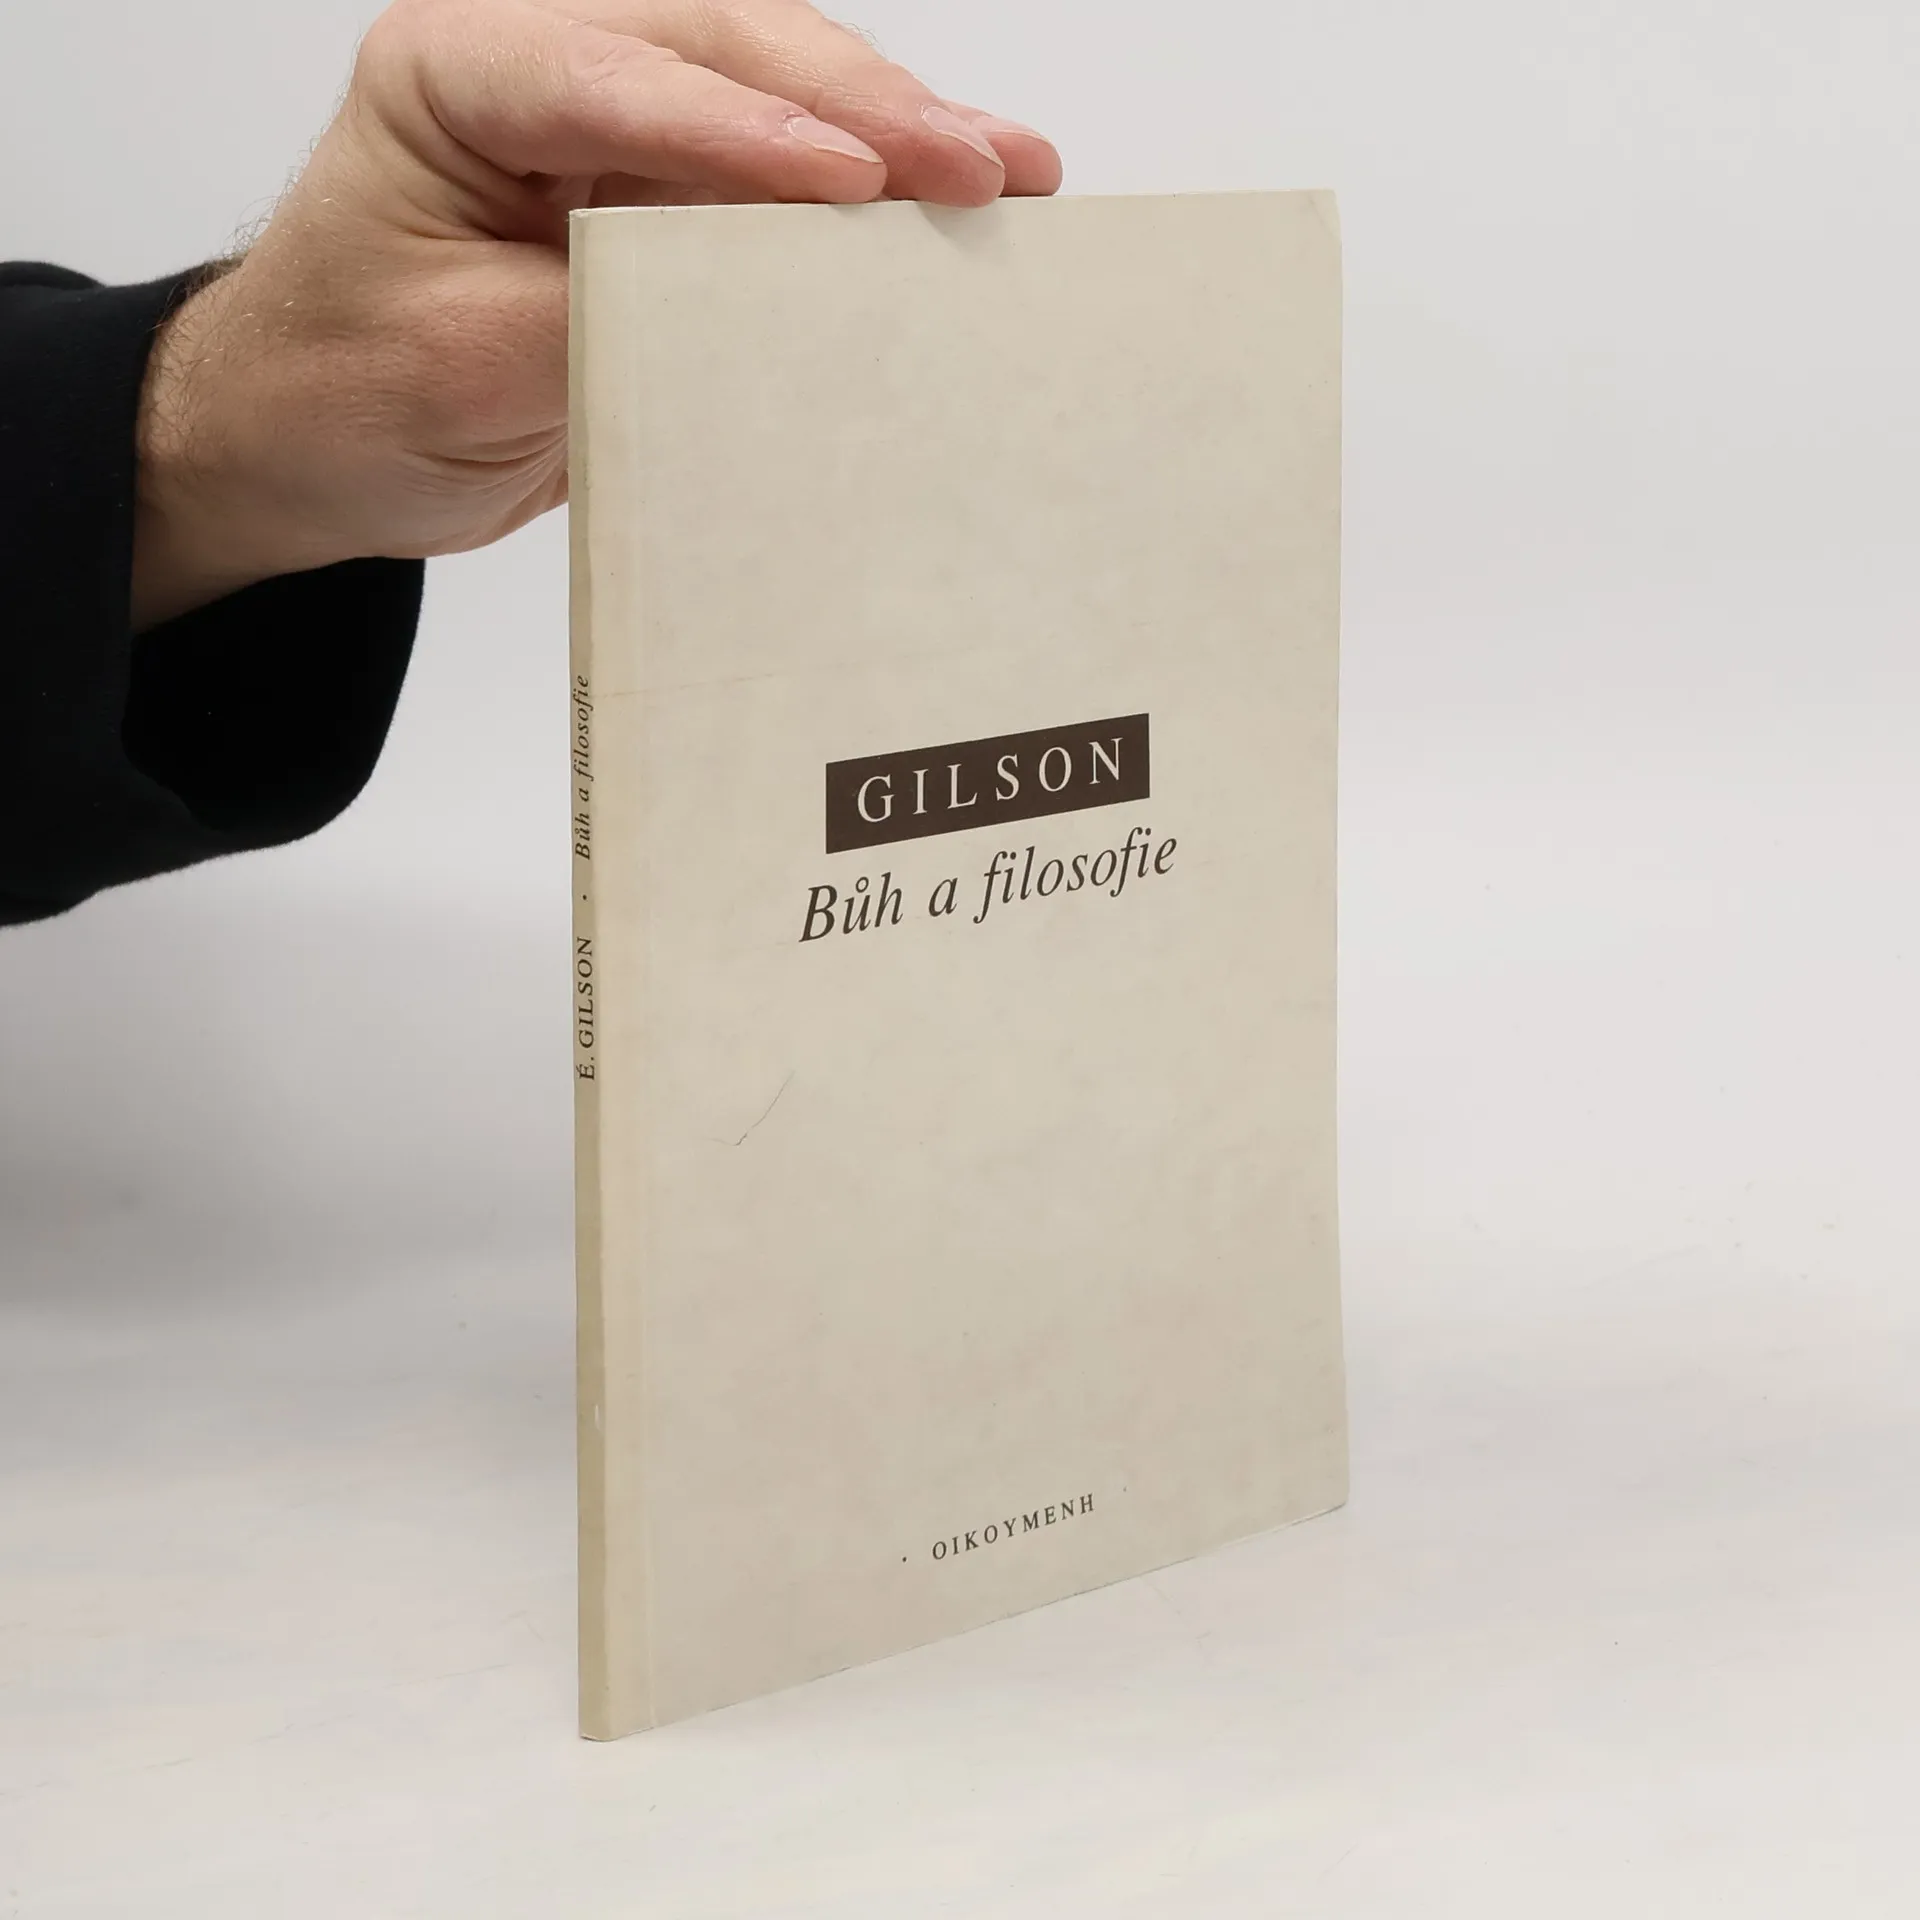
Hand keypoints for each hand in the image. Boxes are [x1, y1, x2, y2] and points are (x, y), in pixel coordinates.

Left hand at [131, 0, 1060, 630]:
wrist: (311, 440)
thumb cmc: (343, 393)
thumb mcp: (459, 371)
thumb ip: (599, 323)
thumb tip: (753, 312)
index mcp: (454, 80)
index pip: (613, 81)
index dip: (743, 132)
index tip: (855, 177)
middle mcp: (541, 72)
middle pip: (725, 52)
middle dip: (865, 107)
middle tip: (980, 164)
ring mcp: (611, 127)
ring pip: (776, 92)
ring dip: (897, 132)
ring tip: (1010, 172)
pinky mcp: (661, 196)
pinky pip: (778, 176)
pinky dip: (871, 194)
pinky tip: (955, 202)